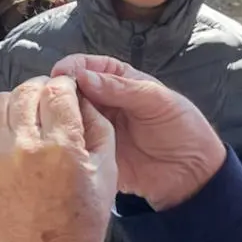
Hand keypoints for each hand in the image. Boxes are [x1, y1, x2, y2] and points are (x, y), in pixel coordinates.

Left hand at [0, 75, 116, 241]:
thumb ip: (99, 128)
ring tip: (33, 115)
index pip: (58, 91)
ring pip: (2, 103)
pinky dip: (3, 122)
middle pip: (27, 91)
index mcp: (61, 147)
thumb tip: (82, 99)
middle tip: (53, 100)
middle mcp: (24, 146)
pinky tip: (18, 135)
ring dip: (20, 101)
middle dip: (43, 89)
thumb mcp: (107, 173)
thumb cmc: (82, 223)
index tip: (70, 92)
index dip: (67, 86)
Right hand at [51, 55, 225, 210]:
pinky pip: (75, 144)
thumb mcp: (158, 101)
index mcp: (122, 83)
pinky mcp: (95, 154)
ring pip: (70, 116)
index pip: (91, 68)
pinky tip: (56, 138)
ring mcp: (98, 129)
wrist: (192, 174)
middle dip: (60, 91)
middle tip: (49, 96)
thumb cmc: (182, 129)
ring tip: (50, 116)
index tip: (60, 72)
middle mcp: (105, 103)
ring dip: (58, 115)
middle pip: (74, 91)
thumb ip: (122, 89)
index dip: (75, 67)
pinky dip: (63, 140)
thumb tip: (83, 77)